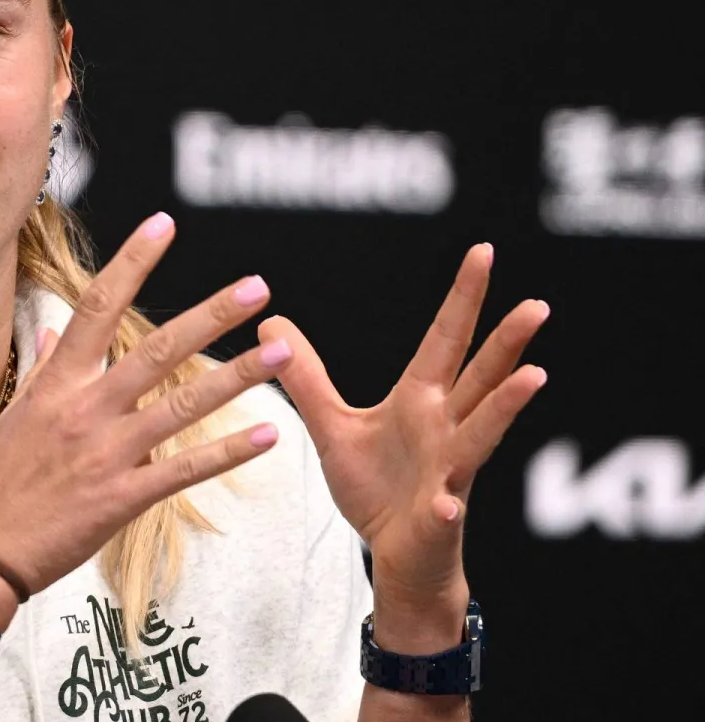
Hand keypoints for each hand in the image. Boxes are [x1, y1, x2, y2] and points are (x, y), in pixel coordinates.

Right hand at [0, 212, 289, 596]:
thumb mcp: (14, 416)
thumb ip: (44, 371)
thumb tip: (52, 333)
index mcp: (58, 383)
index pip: (98, 305)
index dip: (132, 261)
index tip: (163, 225)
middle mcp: (86, 408)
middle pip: (158, 349)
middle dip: (212, 315)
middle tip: (258, 288)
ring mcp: (107, 452)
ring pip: (183, 405)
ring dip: (237, 377)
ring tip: (280, 351)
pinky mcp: (123, 497)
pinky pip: (186, 469)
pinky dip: (229, 452)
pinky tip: (267, 435)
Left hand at [259, 244, 548, 602]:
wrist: (396, 557)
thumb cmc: (376, 489)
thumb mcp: (332, 426)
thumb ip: (306, 377)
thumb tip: (271, 323)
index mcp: (421, 401)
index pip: (446, 340)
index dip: (463, 298)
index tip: (483, 251)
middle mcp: (445, 429)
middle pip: (480, 376)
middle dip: (507, 341)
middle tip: (536, 304)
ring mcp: (448, 473)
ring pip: (481, 435)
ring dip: (506, 407)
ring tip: (534, 377)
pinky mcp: (438, 518)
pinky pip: (444, 510)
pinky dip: (447, 507)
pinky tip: (450, 503)